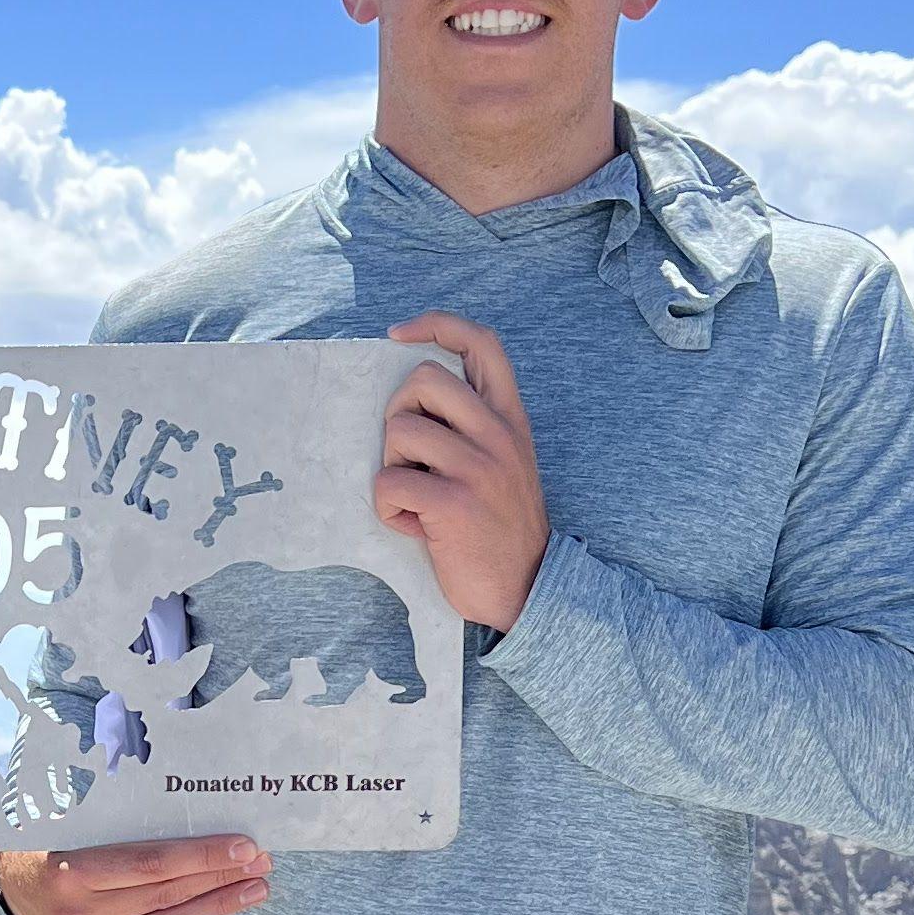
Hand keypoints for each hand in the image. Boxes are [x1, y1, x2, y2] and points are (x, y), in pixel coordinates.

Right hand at [0, 836, 269, 914]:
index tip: (243, 845)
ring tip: (255, 889)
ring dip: (217, 907)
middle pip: (166, 896)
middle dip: (220, 878)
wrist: (11, 885)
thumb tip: (190, 800)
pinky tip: (217, 907)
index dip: (201, 856)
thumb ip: (119, 814)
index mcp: (67, 874)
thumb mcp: (69, 816)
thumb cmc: (49, 837)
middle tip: (261, 862)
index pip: (150, 865)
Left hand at [373, 314, 550, 631]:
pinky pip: (388, 483)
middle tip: (408, 454)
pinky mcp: (452, 503)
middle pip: (423, 378)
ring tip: (414, 496)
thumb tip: (412, 395)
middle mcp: (498, 435)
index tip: (398, 335)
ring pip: (399, 430)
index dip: (436, 325)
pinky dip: (388, 508)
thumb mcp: (504, 463)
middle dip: (398, 412)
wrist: (526, 589)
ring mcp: (477, 468)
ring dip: (391, 466)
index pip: (481, 343)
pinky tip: (415, 527)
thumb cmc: (499, 527)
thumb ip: (474, 425)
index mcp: (510, 419)